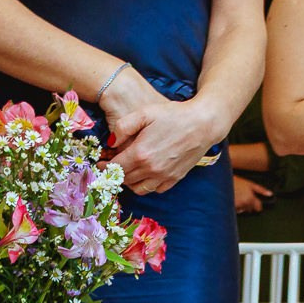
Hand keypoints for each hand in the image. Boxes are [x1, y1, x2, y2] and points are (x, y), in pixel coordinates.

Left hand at [106, 85, 224, 195]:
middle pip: (125, 179)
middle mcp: (151, 169)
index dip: (105, 166)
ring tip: (127, 171)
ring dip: (129, 182)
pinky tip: (145, 174)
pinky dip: (146, 185)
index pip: (115, 166)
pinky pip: (154, 189)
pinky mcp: (174, 179)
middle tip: (111, 166)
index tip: (100, 163)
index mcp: (140, 153)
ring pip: (138, 188)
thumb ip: (123, 127)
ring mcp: (164, 176)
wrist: (202, 125)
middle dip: (115, 173)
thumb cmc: (173, 115)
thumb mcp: (144, 113)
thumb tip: (110, 142)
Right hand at [233, 175, 269, 213]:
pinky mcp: (231, 207)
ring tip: (239, 197)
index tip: (256, 203)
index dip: (258, 205)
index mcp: (251, 198)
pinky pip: (236, 210)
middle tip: (245, 197)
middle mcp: (245, 204)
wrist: (224, 181)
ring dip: (242, 206)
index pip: (258, 207)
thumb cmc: (237, 181)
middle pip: (251, 209)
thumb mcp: (251, 184)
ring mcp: (237, 206)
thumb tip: (270, 194)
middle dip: (249, 205)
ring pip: (243, 210)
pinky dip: (236, 207)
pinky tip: (234, 200)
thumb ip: (261, 190)